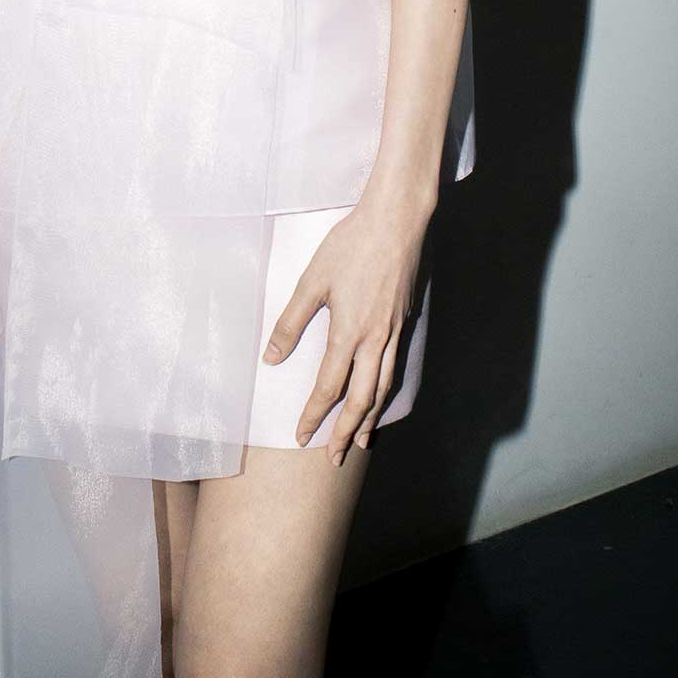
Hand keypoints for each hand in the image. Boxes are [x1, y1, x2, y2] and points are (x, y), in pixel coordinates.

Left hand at [258, 190, 432, 464]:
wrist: (396, 220)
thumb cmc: (350, 245)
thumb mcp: (312, 280)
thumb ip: (291, 322)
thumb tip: (271, 359)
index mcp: (349, 332)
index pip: (329, 387)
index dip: (313, 415)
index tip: (300, 437)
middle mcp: (376, 339)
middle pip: (362, 400)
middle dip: (348, 432)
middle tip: (336, 458)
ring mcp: (394, 331)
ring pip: (384, 387)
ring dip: (371, 418)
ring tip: (364, 439)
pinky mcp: (405, 320)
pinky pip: (397, 368)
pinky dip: (388, 391)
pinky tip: (383, 395)